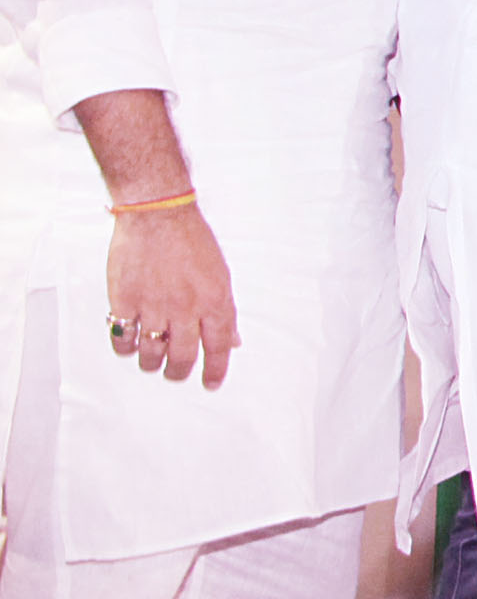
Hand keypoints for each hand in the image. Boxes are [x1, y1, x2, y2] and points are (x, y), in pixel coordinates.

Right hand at [106, 206, 237, 388]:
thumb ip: (224, 310)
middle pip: (183, 356)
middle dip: (181, 372)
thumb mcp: (220, 274)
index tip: (211, 383)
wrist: (157, 216)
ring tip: (153, 363)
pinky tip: (129, 345)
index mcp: (214, 301)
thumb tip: (231, 340)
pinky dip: (125, 347)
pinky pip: (123, 337)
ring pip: (151, 353)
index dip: (216, 369)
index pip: (219, 347)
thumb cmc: (191, 240)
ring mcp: (153, 306)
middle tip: (177, 374)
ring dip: (152, 364)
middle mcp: (185, 308)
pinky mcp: (124, 300)